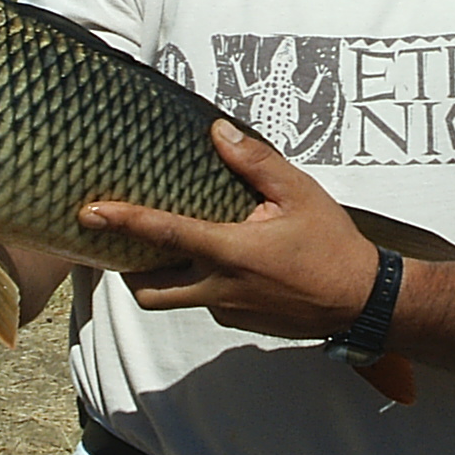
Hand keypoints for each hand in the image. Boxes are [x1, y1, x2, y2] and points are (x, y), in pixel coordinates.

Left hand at [78, 120, 379, 339]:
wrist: (363, 302)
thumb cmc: (332, 245)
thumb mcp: (300, 193)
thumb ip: (256, 162)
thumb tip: (217, 132)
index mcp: (232, 252)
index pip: (165, 234)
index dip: (123, 221)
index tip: (91, 212)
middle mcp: (220, 288)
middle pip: (149, 290)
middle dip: (128, 270)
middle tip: (126, 244)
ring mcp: (228, 311)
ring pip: (176, 299)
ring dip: (167, 277)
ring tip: (177, 246)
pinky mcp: (240, 323)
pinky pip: (206, 303)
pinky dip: (202, 284)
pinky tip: (226, 261)